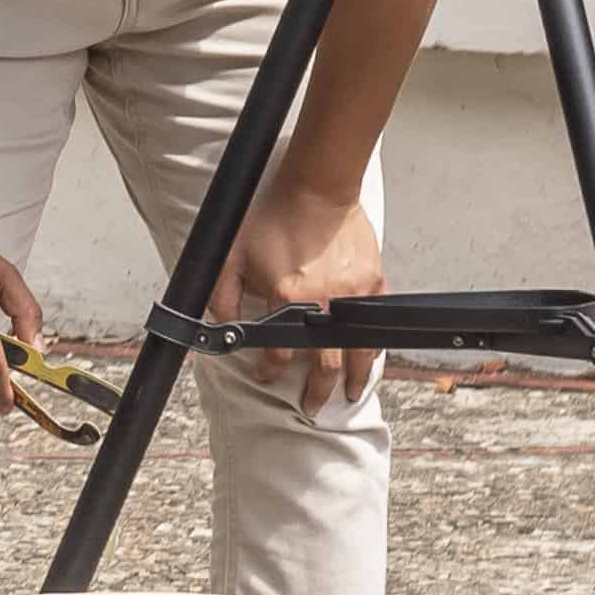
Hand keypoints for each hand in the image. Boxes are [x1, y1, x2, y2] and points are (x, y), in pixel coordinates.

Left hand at [222, 184, 389, 409]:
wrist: (316, 188)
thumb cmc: (273, 215)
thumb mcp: (231, 253)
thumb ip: (221, 293)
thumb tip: (219, 326)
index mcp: (287, 297)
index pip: (278, 351)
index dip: (270, 369)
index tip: (265, 376)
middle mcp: (323, 303)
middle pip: (324, 364)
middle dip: (317, 392)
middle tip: (311, 406)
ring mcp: (353, 296)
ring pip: (358, 352)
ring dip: (352, 379)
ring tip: (348, 395)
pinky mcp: (375, 284)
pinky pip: (375, 326)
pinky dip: (372, 348)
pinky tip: (368, 359)